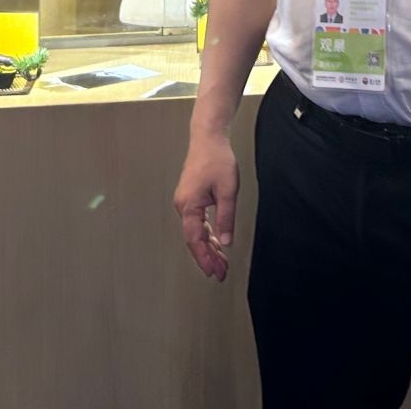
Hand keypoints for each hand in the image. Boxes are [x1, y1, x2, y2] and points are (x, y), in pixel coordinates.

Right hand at [174, 133, 238, 281]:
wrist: (209, 138)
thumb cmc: (216, 159)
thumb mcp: (227, 191)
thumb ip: (226, 218)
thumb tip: (226, 242)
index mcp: (188, 205)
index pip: (195, 239)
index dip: (204, 258)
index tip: (214, 272)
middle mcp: (183, 205)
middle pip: (194, 238)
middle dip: (207, 257)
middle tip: (220, 273)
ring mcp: (186, 202)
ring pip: (196, 231)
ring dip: (208, 247)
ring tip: (221, 262)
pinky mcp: (191, 197)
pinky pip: (198, 222)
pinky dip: (207, 234)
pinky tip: (216, 242)